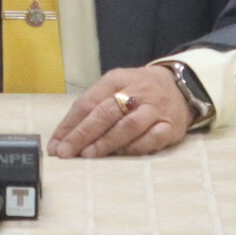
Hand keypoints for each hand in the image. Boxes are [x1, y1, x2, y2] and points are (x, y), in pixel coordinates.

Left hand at [48, 65, 192, 158]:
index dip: (69, 125)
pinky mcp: (171, 126)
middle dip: (82, 134)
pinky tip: (120, 155)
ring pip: (128, 125)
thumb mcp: (115, 87)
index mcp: (116, 79)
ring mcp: (154, 109)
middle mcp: (135, 92)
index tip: (55, 146)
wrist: (180, 86)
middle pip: (105, 113)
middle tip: (66, 152)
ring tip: (88, 155)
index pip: (87, 102)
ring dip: (106, 142)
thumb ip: (92, 108)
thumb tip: (64, 138)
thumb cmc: (138, 91)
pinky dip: (135, 148)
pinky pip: (152, 139)